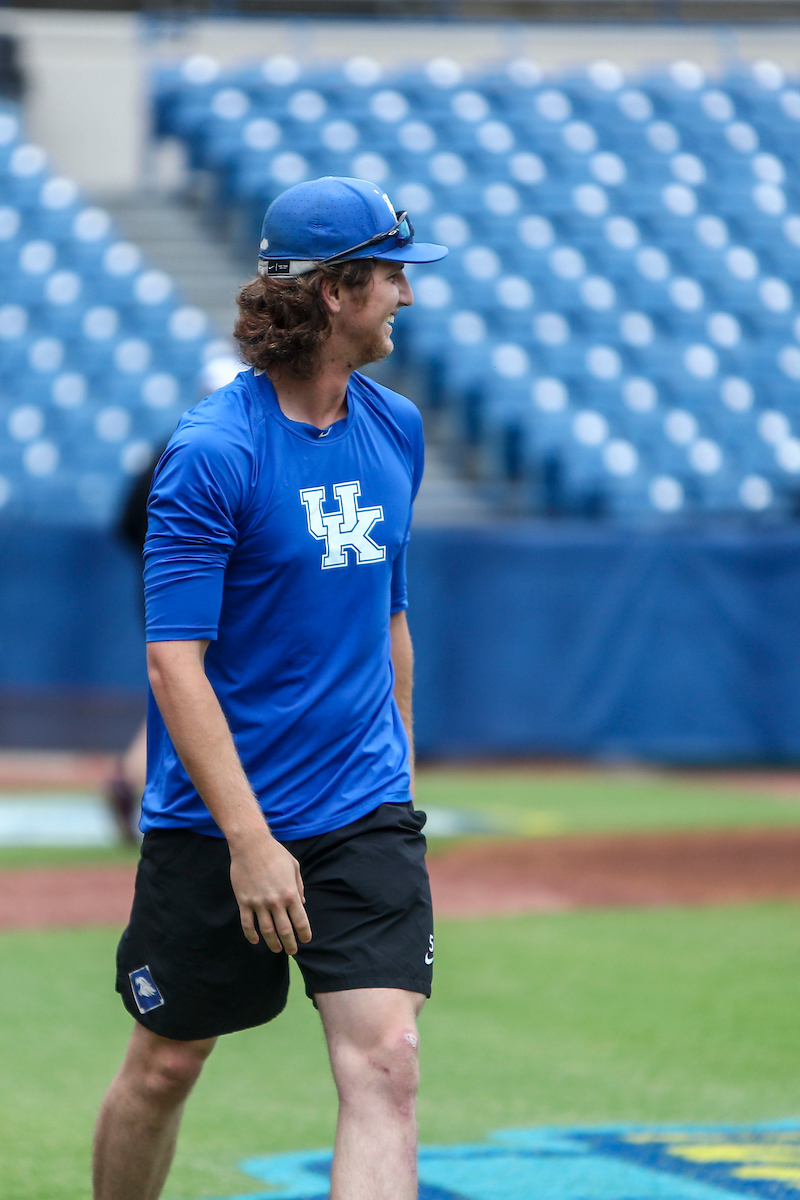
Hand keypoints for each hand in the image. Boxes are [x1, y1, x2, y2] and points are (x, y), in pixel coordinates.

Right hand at [229, 830, 311, 954]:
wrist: (251, 845)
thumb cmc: (276, 853)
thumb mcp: (294, 867)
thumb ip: (299, 887)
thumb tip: (302, 904)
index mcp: (290, 893)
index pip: (300, 920)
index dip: (304, 933)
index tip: (305, 940)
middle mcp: (276, 901)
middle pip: (284, 930)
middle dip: (290, 944)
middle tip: (292, 951)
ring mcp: (258, 903)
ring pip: (266, 931)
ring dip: (272, 943)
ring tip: (277, 949)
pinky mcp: (244, 901)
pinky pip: (247, 923)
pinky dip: (251, 935)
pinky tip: (255, 940)